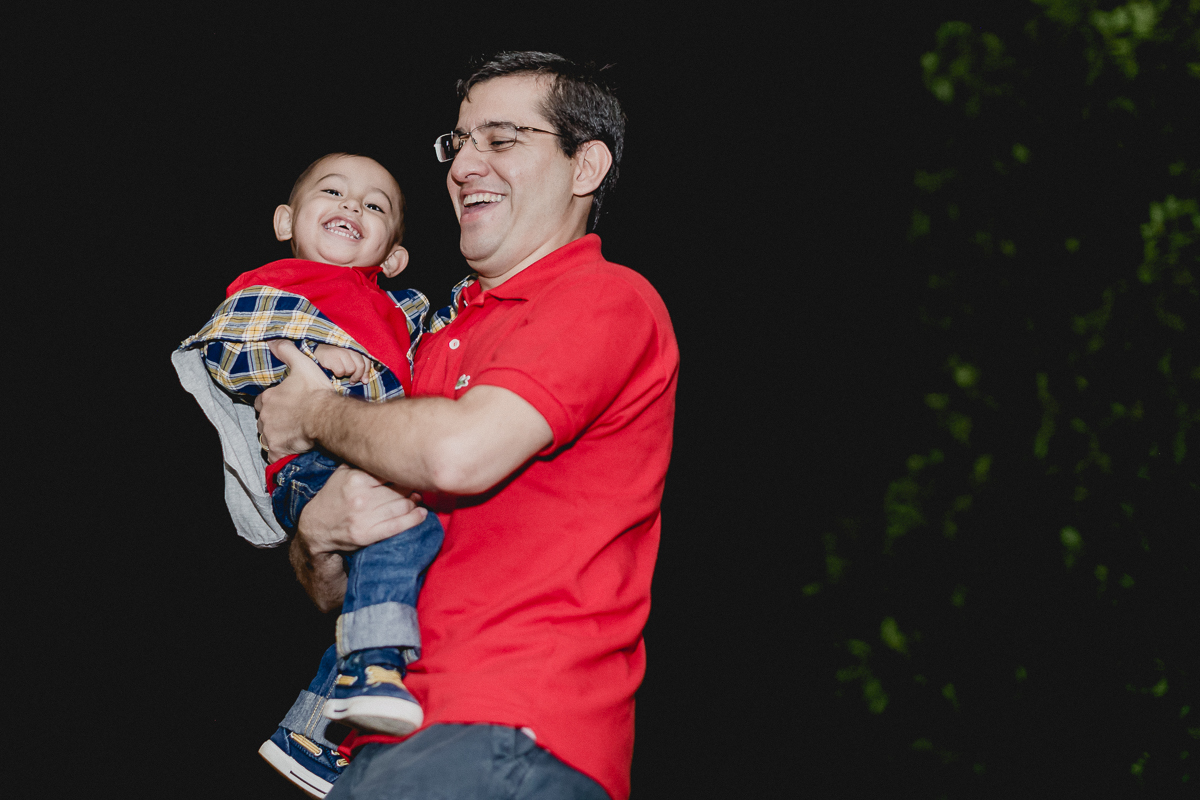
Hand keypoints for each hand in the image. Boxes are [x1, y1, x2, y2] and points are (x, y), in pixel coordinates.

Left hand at [255, 339, 333, 459]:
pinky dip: (280, 454)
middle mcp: (265, 417)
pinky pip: (274, 455)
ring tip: (293, 436)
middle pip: (264, 422)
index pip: (261, 402)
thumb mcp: (303, 365)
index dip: (272, 404)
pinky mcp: (278, 450)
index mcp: (268, 398)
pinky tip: (290, 452)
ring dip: (277, 437)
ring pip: (269, 438)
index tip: (284, 406)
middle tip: (291, 422)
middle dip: (274, 422)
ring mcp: (270, 435)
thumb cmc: (316, 393)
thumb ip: (287, 351)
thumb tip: (274, 341)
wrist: (327, 417)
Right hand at [290, 465, 428, 610]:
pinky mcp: (367, 535)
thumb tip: (390, 447)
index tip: (412, 469)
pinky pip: (398, 525)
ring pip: (402, 505)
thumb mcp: (342, 473)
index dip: (404, 470)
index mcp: (355, 478)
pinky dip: (414, 519)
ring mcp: (364, 517)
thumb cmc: (334, 497)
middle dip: (411, 486)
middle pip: (400, 488)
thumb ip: (362, 461)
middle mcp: (360, 497)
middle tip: (417, 485)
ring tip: (417, 498)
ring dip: (414, 502)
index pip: (390, 471)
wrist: (316, 528)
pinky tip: (422, 513)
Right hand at [314, 344, 369, 383]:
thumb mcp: (349, 358)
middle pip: (360, 366)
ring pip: (351, 369)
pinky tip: (334, 370)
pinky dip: (338, 374)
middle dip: (357, 376)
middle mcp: (350, 348)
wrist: (317, 349)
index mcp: (355, 348)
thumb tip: (365, 381)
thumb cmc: (335, 356)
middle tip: (352, 380)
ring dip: (346, 373)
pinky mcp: (332, 357)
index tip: (364, 380)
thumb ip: (358, 367)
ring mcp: (341, 352)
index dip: (366, 372)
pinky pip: (341, 371)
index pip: (367, 361)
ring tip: (340, 371)